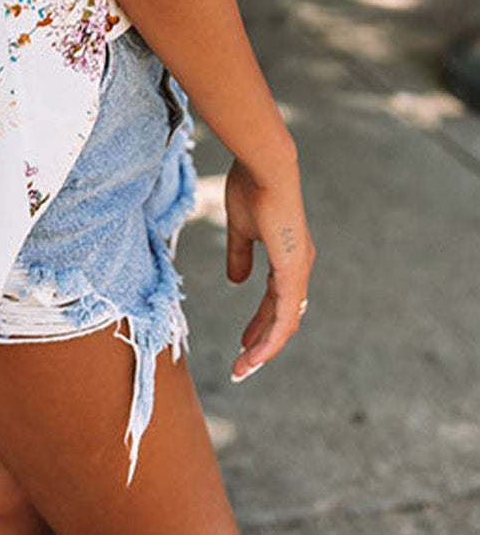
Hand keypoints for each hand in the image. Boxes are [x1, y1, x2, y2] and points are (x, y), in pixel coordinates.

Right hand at [224, 157, 314, 383]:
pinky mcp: (293, 272)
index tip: (242, 342)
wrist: (265, 167)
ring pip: (285, 322)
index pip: (274, 301)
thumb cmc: (251, 188)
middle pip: (282, 317)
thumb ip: (239, 254)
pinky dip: (271, 337)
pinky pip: (285, 315)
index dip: (259, 323)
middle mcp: (297, 268)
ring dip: (264, 348)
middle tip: (242, 364)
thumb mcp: (240, 228)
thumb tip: (236, 280)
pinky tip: (256, 353)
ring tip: (243, 367)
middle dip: (261, 342)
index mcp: (287, 257)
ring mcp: (298, 271)